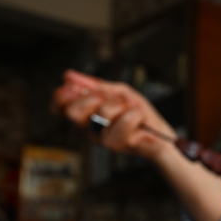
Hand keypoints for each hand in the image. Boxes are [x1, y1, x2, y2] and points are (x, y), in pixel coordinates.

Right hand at [51, 70, 175, 161]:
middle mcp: (91, 130)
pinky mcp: (121, 144)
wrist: (161, 134)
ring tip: (130, 110)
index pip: (59, 108)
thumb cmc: (138, 115)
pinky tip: (139, 119)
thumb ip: (95, 85)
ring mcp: (104, 140)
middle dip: (92, 97)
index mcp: (87, 117)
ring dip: (121, 105)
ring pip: (102, 113)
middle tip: (109, 99)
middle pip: (73, 111)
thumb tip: (68, 75)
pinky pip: (125, 119)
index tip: (73, 87)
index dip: (61, 96)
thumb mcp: (117, 93)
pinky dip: (135, 113)